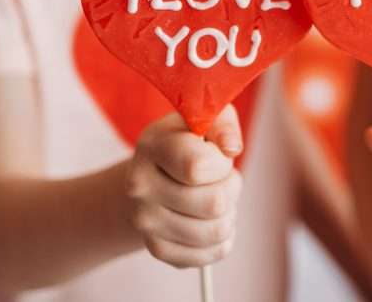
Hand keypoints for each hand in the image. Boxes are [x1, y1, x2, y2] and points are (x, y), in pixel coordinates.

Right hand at [125, 105, 243, 267]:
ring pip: (217, 230)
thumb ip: (222, 121)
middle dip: (232, 187)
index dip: (221, 162)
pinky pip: (212, 253)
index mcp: (151, 147)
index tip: (217, 156)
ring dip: (230, 212)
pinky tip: (212, 220)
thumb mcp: (203, 119)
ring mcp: (145, 222)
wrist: (151, 177)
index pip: (198, 166)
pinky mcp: (159, 249)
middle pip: (214, 203)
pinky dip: (224, 238)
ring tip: (218, 198)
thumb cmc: (187, 142)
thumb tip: (231, 148)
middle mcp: (140, 186)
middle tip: (222, 178)